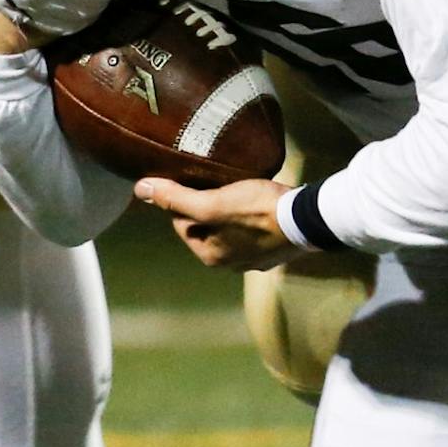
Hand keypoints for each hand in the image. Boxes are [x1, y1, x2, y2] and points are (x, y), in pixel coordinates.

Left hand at [134, 175, 300, 270]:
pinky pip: (254, 230)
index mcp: (210, 257)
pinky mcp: (276, 249)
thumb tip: (140, 189)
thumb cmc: (256, 212)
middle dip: (207, 206)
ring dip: (230, 211)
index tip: (196, 182)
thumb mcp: (211, 203)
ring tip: (239, 189)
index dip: (184, 200)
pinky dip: (252, 217)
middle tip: (218, 182)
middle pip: (205, 226)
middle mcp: (230, 264)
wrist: (307, 218)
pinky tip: (259, 203)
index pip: (181, 223)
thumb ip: (175, 198)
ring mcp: (255, 258)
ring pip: (230, 228)